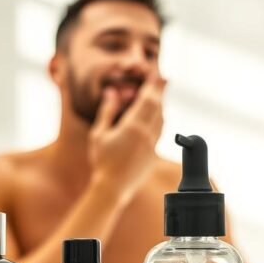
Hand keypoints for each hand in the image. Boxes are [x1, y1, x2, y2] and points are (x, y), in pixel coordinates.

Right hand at [88, 75, 166, 200]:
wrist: (113, 188)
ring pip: (161, 119)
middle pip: (157, 107)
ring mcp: (152, 145)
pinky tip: (156, 118)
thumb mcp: (99, 133)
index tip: (157, 75)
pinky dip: (159, 120)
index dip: (153, 86)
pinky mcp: (153, 154)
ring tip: (159, 96)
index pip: (147, 100)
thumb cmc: (102, 161)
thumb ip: (107, 111)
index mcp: (132, 127)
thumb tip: (111, 92)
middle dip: (160, 91)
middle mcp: (146, 134)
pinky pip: (160, 132)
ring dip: (161, 105)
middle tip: (164, 79)